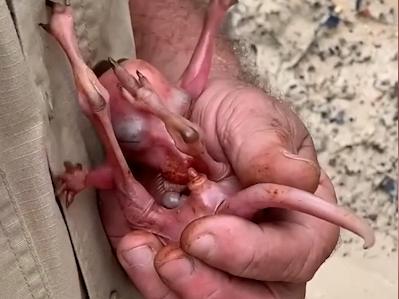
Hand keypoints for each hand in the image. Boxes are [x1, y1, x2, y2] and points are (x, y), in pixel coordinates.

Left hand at [100, 76, 339, 298]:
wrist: (191, 108)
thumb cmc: (232, 114)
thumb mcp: (254, 116)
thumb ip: (271, 147)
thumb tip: (297, 177)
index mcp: (296, 214)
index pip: (293, 254)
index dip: (252, 254)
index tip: (206, 233)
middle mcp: (261, 245)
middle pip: (253, 297)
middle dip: (210, 288)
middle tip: (173, 260)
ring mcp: (219, 256)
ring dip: (169, 287)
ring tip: (140, 248)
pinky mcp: (180, 253)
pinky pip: (165, 282)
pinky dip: (144, 271)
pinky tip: (133, 244)